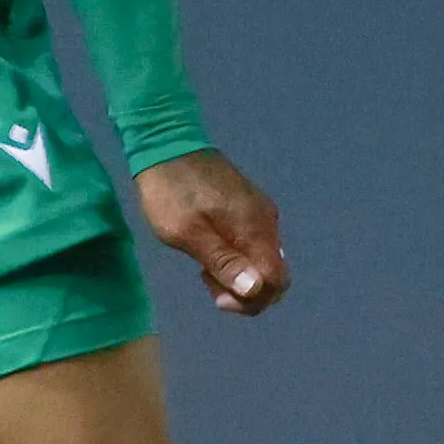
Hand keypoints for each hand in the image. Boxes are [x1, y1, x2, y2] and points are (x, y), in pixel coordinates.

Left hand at [134, 148, 289, 315]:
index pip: (277, 281)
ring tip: (203, 268)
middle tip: (207, 282)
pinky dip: (237, 257)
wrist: (166, 143)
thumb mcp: (187, 233)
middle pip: (274, 274)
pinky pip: (253, 243)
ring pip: (263, 259)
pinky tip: (209, 250)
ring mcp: (259, 211)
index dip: (252, 300)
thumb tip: (255, 289)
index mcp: (255, 229)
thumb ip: (222, 262)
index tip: (217, 298)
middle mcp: (267, 222)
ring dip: (238, 275)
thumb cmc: (170, 192)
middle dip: (245, 292)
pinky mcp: (248, 205)